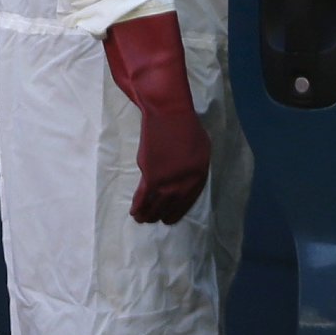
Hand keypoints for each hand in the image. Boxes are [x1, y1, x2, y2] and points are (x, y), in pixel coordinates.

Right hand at [101, 12, 212, 225]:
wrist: (169, 114)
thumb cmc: (186, 125)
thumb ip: (195, 164)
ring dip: (149, 214)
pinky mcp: (152, 176)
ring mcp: (168, 182)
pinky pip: (143, 197)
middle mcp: (185, 183)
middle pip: (173, 205)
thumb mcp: (201, 146)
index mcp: (200, 175)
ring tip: (143, 220)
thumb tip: (186, 175)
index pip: (189, 200)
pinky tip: (134, 212)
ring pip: (157, 205)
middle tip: (157, 221)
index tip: (171, 217)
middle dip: (163, 215)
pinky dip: (138, 206)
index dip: (179, 210)